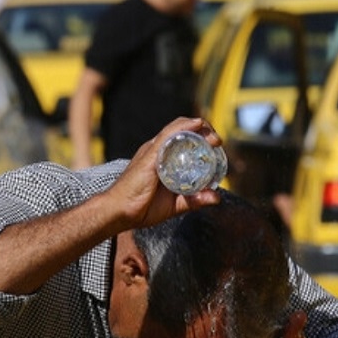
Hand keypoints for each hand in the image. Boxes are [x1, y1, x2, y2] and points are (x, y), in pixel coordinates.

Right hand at [107, 117, 221, 228]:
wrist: (120, 212)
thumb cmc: (142, 207)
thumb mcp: (176, 204)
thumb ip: (195, 200)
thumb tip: (216, 197)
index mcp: (161, 158)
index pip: (182, 139)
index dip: (201, 137)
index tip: (216, 146)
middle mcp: (157, 150)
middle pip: (182, 129)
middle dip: (203, 130)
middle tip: (217, 142)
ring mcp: (152, 150)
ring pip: (178, 128)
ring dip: (199, 127)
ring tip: (213, 137)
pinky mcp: (149, 154)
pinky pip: (168, 135)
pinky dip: (185, 127)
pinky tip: (197, 125)